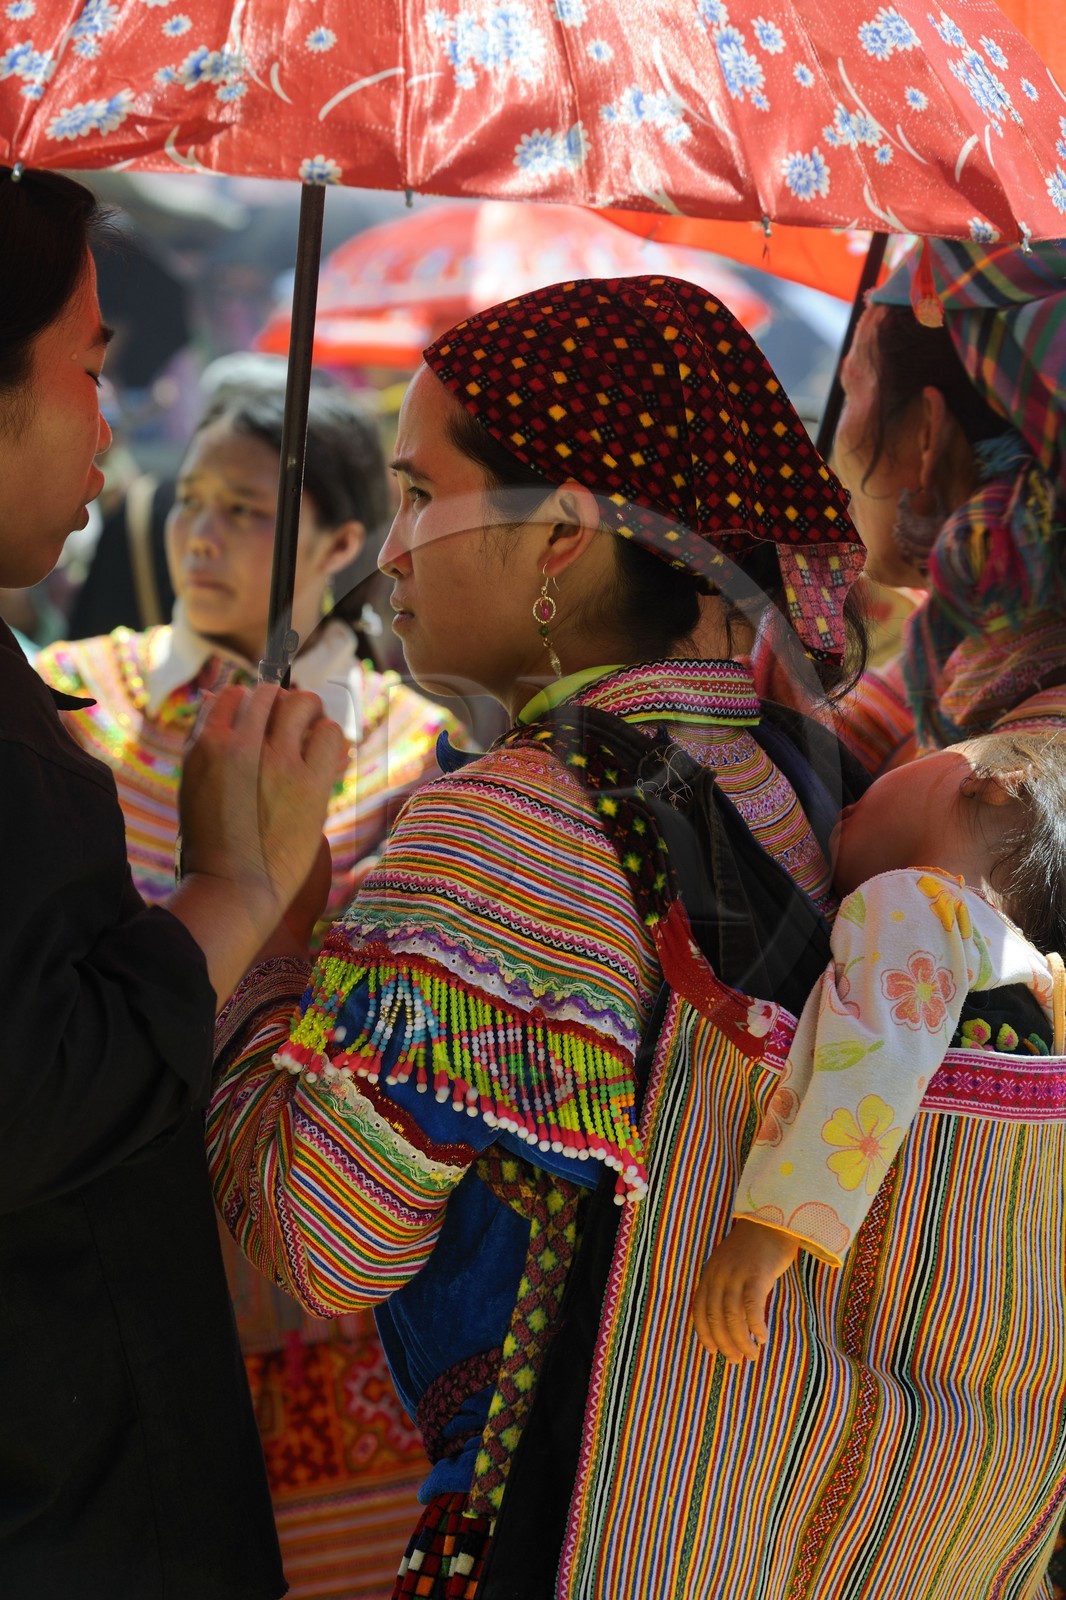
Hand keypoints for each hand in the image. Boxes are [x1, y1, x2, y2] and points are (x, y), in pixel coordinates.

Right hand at [179, 683, 344, 929]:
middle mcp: (238, 744)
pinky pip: (330, 734)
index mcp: (204, 744)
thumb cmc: (212, 841)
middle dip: (282, 704)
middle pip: (269, 693)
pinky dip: (330, 739)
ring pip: (302, 703)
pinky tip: (324, 758)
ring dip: (310, 713)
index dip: (251, 705)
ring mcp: (275, 760)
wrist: (232, 886)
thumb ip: (207, 741)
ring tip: (311, 734)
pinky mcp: (308, 781)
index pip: (232, 695)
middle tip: (291, 727)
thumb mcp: (194, 783)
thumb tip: (217, 696)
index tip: (262, 723)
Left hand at [691, 1218, 798, 1362]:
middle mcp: (719, 1275)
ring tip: (751, 1355)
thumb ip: (726, 1288)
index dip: (705, 1333)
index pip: (700, 1310)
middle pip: (715, 1318)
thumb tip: (731, 1323)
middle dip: (724, 1343)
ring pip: (733, 1317)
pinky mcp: (757, 1274)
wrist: (773, 1220)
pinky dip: (756, 1326)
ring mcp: (737, 1274)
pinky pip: (752, 1307)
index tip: (713, 1352)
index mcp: (710, 1273)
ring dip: (741, 1341)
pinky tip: (763, 1338)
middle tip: (736, 1360)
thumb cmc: (755, 1248)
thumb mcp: (730, 1265)